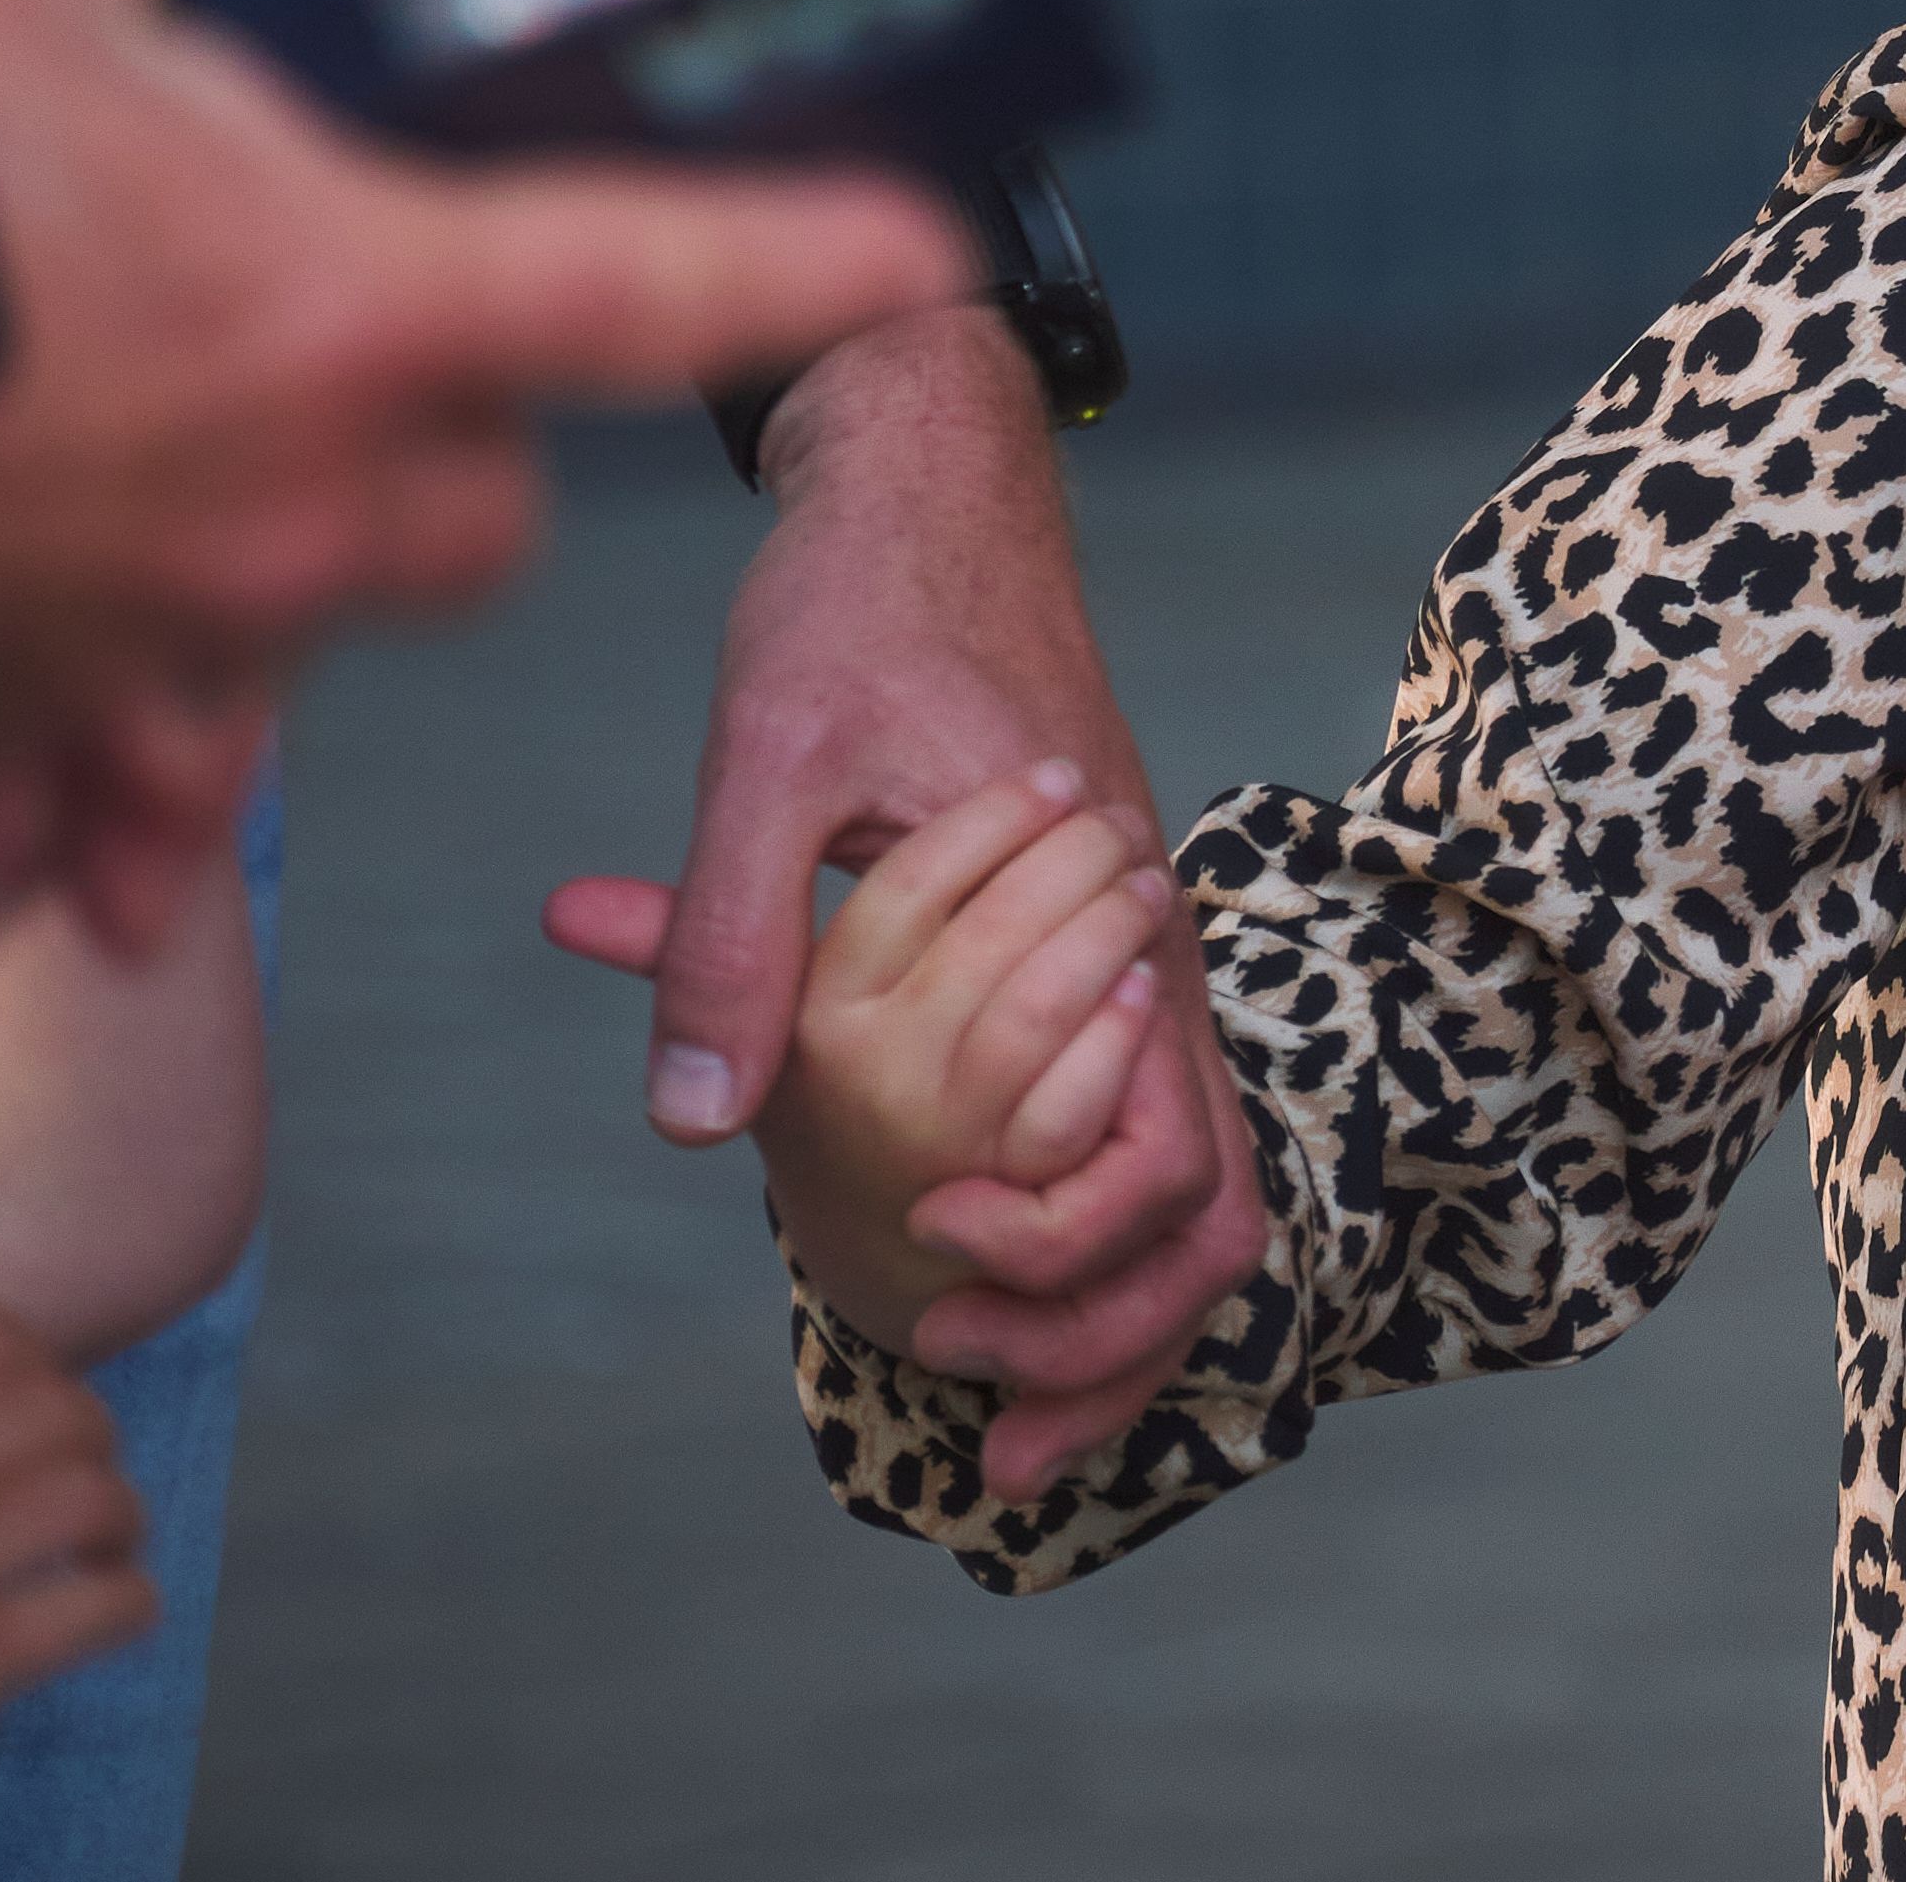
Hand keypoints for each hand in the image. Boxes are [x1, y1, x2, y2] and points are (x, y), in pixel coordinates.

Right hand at [0, 0, 973, 954]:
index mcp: (340, 302)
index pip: (647, 279)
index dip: (806, 257)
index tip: (920, 247)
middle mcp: (297, 491)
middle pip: (486, 493)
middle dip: (466, 423)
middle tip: (379, 332)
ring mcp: (172, 622)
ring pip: (329, 611)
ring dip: (301, 545)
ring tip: (191, 458)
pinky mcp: (41, 703)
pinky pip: (137, 745)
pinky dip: (125, 731)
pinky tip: (75, 690)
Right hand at [0, 1306, 150, 1881]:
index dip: (32, 1366)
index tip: (33, 1414)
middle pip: (56, 1405)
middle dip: (89, 1445)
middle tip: (78, 1494)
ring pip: (92, 1493)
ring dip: (119, 1524)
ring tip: (102, 1555)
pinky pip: (100, 1605)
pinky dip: (127, 1604)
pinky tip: (111, 1617)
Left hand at [538, 309, 1266, 1490]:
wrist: (933, 466)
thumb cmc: (854, 596)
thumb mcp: (766, 752)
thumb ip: (734, 931)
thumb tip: (696, 1125)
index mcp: (1104, 910)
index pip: (1169, 1152)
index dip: (1075, 1265)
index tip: (946, 1287)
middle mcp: (1149, 946)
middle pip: (1209, 1199)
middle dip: (1111, 1344)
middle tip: (992, 1439)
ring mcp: (1136, 950)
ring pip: (1184, 1173)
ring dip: (1104, 1309)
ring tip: (998, 1414)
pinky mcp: (1096, 946)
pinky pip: (1128, 1117)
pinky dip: (1080, 1224)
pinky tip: (972, 1273)